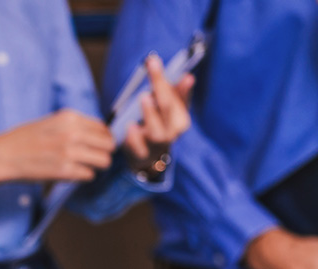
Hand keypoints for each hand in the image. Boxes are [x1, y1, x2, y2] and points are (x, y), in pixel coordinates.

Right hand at [0, 109, 115, 192]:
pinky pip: (89, 175)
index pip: (103, 128)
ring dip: (95, 166)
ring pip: (104, 161)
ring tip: (81, 166)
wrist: (3, 155)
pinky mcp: (65, 170)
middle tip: (91, 158)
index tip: (94, 146)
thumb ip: (73, 126)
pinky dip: (82, 176)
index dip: (101, 138)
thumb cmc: (23, 140)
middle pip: (109, 144)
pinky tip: (69, 173)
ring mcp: (70, 152)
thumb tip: (97, 135)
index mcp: (69, 117)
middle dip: (102, 152)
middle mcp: (73, 132)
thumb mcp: (50, 123)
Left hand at [122, 53, 194, 173]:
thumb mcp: (169, 110)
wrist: (150, 158)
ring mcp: (157, 144)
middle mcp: (173, 131)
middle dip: (160, 85)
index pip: (178, 96)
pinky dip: (134, 137)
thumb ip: (175, 93)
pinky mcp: (141, 154)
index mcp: (181, 117)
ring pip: (156, 131)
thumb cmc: (160, 127)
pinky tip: (130, 127)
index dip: (170, 79)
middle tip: (151, 67)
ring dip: (150, 113)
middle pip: (167, 107)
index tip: (156, 60)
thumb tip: (188, 76)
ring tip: (144, 98)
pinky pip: (138, 147)